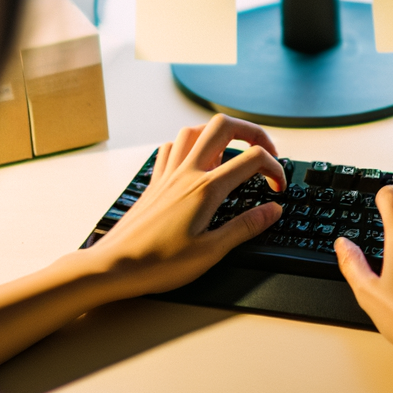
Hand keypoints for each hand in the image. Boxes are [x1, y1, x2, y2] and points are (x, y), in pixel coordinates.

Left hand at [87, 114, 285, 297]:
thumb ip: (245, 227)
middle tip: (265, 153)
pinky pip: (172, 148)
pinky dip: (189, 146)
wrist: (114, 266)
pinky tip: (196, 162)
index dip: (275, 168)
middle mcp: (187, 173)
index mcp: (206, 189)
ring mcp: (168, 174)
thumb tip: (272, 210)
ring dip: (219, 134)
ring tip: (233, 153)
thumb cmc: (158, 263)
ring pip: (195, 130)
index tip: (278, 189)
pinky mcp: (155, 182)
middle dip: (252, 132)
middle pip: (224, 126)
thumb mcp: (211, 252)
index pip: (252, 160)